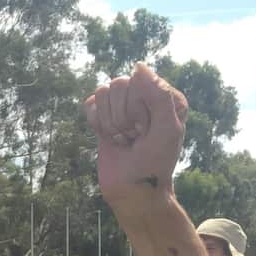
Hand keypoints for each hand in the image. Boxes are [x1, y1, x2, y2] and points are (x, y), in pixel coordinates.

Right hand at [84, 63, 186, 209]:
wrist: (132, 189)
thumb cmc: (154, 162)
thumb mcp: (166, 129)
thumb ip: (159, 95)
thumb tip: (137, 66)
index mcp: (166, 96)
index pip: (140, 81)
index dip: (138, 107)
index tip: (146, 131)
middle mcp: (144, 96)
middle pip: (118, 84)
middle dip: (122, 116)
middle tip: (134, 136)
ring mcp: (122, 106)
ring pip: (102, 93)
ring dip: (109, 122)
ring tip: (122, 138)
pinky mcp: (103, 117)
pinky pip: (89, 104)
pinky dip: (95, 122)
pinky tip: (108, 136)